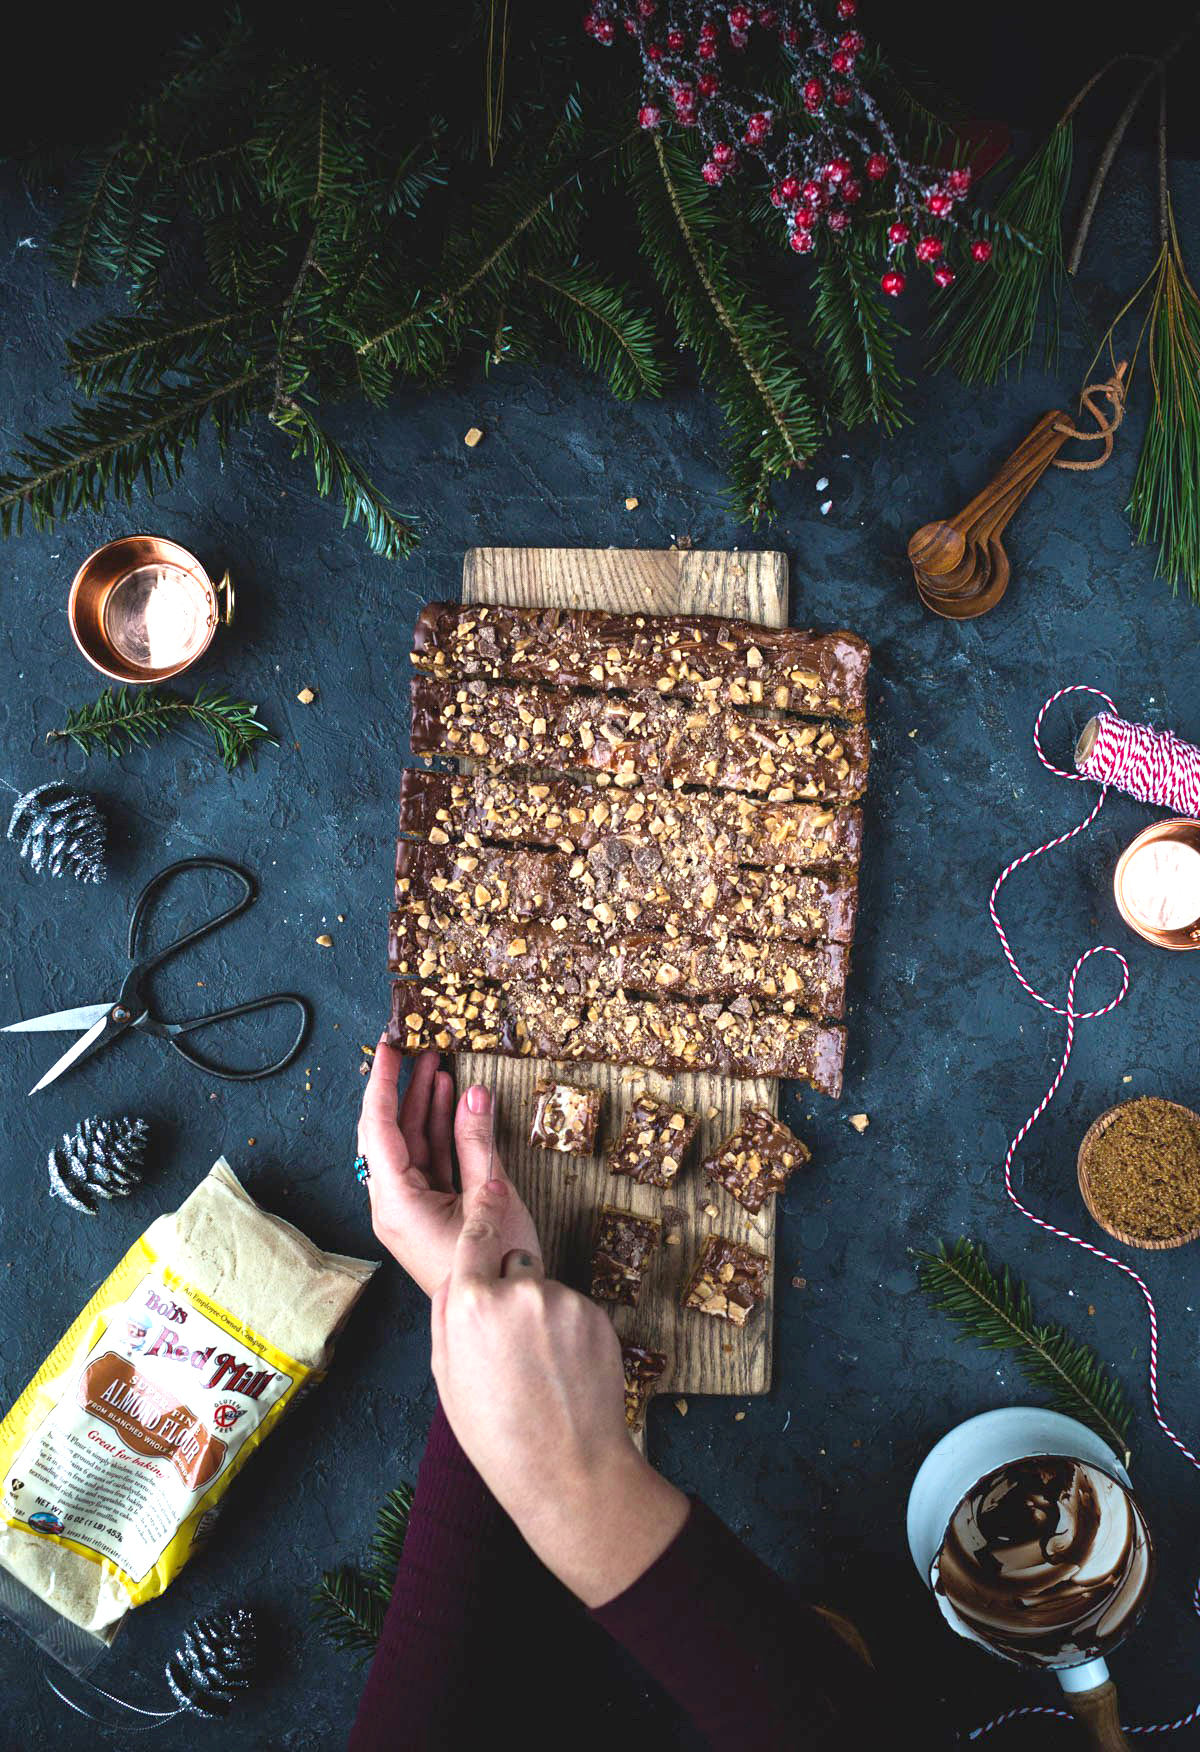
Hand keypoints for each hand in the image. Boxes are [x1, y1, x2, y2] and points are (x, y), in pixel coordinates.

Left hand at [357, 1042, 538, 1295]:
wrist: (495, 1315)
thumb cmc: (492, 1267)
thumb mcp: (490, 1198)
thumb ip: (478, 1143)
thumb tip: (473, 1094)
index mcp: (396, 1201)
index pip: (378, 1127)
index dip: (383, 1083)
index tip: (389, 1047)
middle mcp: (392, 1204)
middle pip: (387, 1134)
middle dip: (403, 1090)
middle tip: (418, 1050)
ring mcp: (409, 1210)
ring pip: (409, 1146)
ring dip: (423, 1107)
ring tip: (439, 1066)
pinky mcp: (427, 1214)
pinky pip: (427, 1164)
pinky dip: (439, 1133)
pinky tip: (452, 1105)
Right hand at [432, 1178, 689, 1606]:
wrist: (569, 1469)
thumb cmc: (497, 1432)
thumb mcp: (446, 1375)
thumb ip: (448, 1315)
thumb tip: (455, 1276)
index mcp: (471, 1303)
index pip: (475, 1234)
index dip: (482, 1211)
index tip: (489, 1188)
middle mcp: (519, 1292)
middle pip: (513, 1267)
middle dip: (511, 1291)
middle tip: (513, 1349)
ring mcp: (563, 1301)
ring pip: (545, 1291)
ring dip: (542, 1317)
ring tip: (541, 1371)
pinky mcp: (596, 1315)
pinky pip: (573, 1310)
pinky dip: (569, 1332)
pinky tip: (565, 1372)